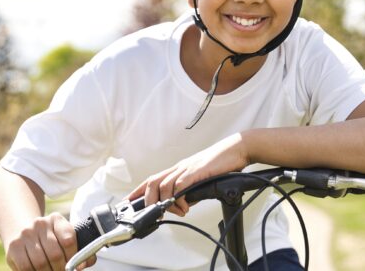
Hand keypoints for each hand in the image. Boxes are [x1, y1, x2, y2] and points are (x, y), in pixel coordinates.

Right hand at [4, 212, 95, 270]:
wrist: (22, 231)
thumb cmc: (50, 239)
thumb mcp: (64, 239)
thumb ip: (80, 251)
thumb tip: (82, 265)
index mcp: (56, 219)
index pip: (69, 240)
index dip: (73, 257)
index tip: (74, 266)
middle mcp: (40, 223)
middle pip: (55, 254)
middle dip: (61, 269)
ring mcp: (26, 234)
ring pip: (40, 262)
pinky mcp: (14, 246)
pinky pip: (26, 267)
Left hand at [126, 133, 249, 215]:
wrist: (236, 149)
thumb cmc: (221, 163)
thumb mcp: (201, 179)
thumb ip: (191, 191)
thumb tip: (184, 204)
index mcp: (178, 170)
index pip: (152, 180)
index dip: (138, 191)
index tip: (128, 202)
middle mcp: (178, 168)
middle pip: (152, 182)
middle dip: (148, 201)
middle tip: (155, 214)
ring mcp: (186, 169)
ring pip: (163, 185)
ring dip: (165, 203)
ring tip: (176, 212)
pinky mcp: (196, 171)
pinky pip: (180, 185)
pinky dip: (179, 199)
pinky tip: (185, 206)